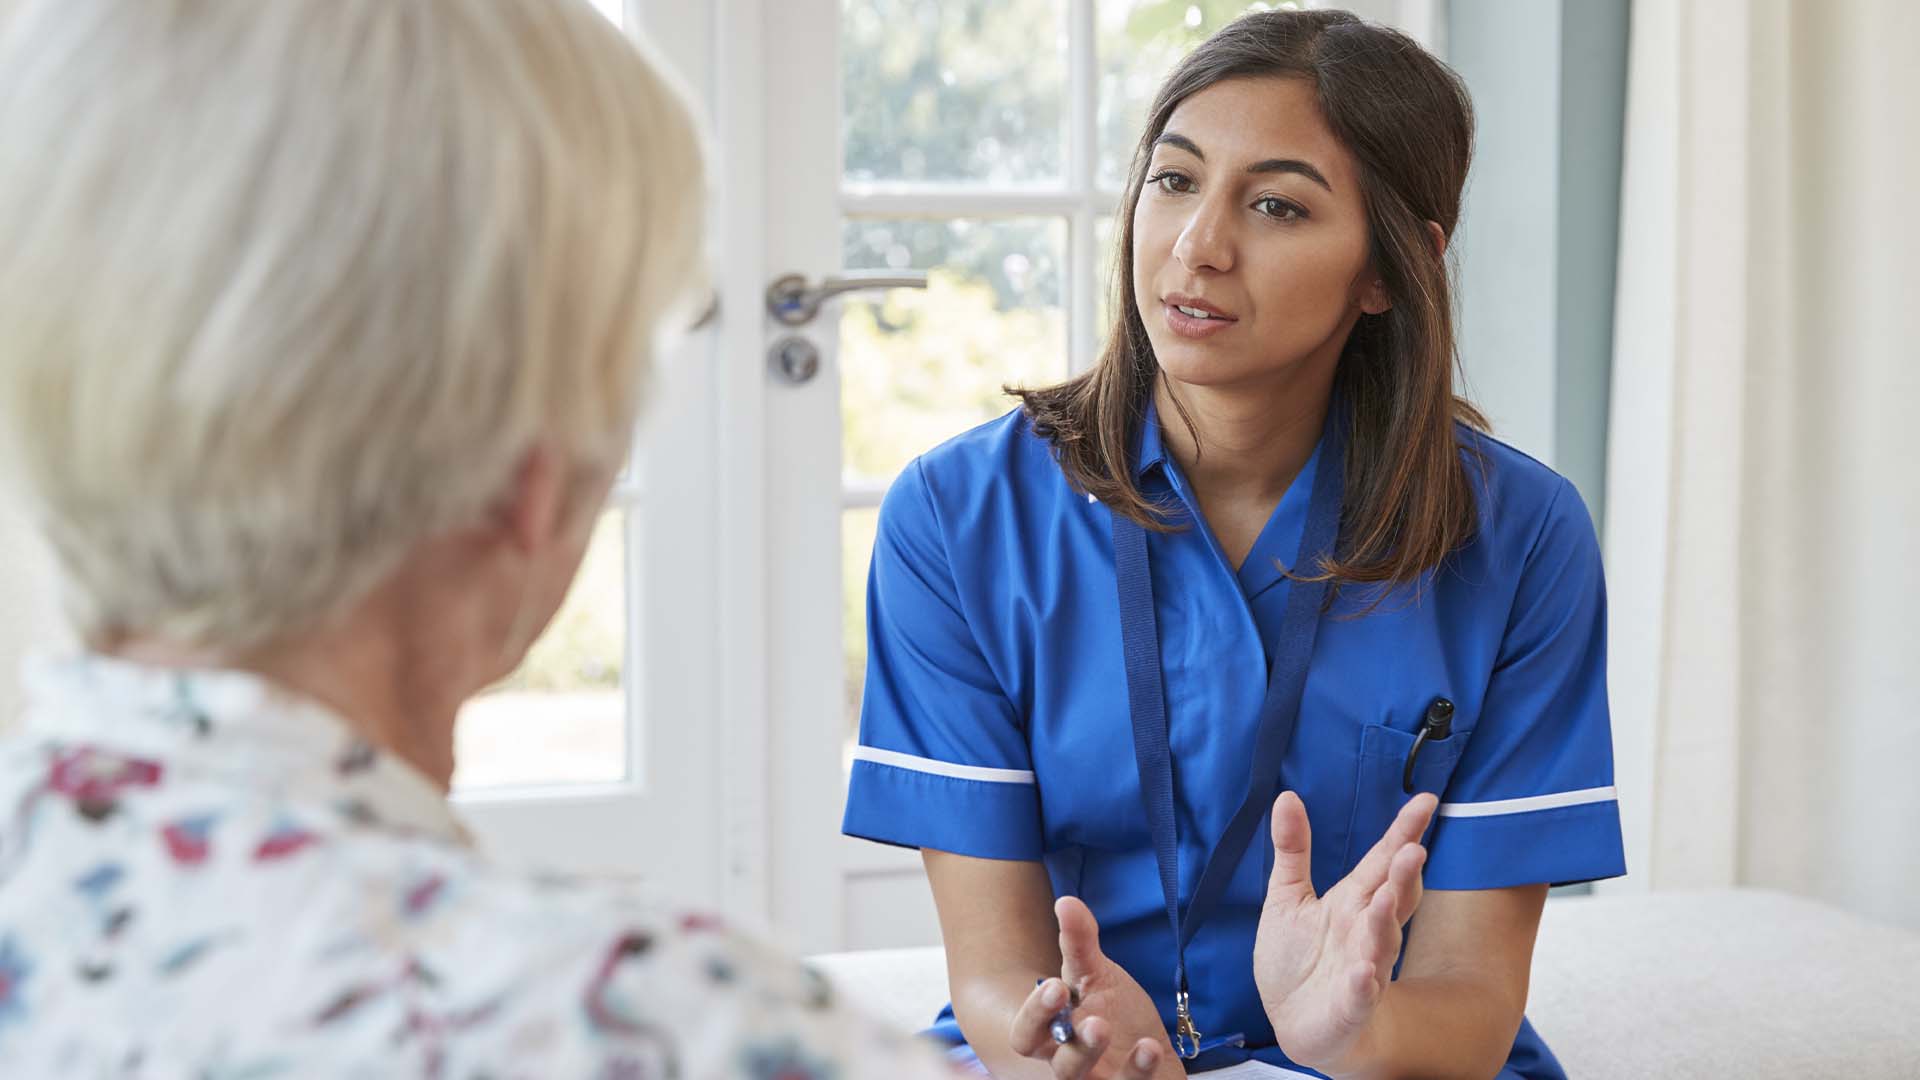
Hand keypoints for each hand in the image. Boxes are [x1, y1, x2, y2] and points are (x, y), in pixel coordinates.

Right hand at [1007, 896, 1182, 1079]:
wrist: (1151, 1051)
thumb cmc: (1116, 1015)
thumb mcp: (1098, 975)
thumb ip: (1079, 943)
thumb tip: (1065, 901)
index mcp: (1054, 1037)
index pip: (1026, 1037)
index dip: (1035, 1016)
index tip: (1056, 987)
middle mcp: (1071, 1068)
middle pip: (1061, 1070)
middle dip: (1077, 1049)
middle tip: (1098, 1024)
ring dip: (1114, 1067)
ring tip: (1135, 1040)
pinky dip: (1142, 1073)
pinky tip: (1151, 1049)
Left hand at [1251, 791, 1436, 1075]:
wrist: (1294, 1021)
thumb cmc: (1298, 957)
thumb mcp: (1288, 897)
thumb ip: (1293, 849)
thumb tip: (1287, 795)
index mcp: (1354, 901)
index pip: (1382, 860)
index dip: (1404, 832)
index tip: (1427, 800)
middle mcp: (1366, 930)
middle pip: (1393, 897)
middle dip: (1403, 875)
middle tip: (1413, 850)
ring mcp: (1363, 968)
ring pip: (1382, 943)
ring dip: (1385, 922)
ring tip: (1386, 898)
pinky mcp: (1350, 1005)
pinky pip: (1361, 995)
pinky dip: (1363, 985)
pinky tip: (1364, 973)